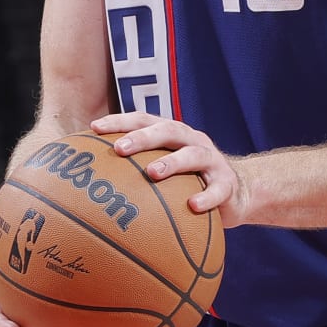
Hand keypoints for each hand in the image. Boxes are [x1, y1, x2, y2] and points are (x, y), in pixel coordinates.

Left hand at [88, 113, 249, 225]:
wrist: (236, 193)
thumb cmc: (188, 182)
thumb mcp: (163, 171)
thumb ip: (135, 171)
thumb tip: (90, 185)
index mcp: (172, 134)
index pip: (143, 120)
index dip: (120, 121)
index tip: (94, 128)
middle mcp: (192, 141)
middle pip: (167, 131)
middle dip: (142, 137)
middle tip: (120, 149)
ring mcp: (211, 160)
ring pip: (193, 155)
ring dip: (172, 162)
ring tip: (153, 174)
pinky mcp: (227, 183)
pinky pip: (217, 190)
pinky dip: (206, 197)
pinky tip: (192, 206)